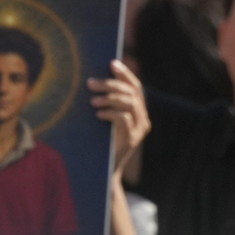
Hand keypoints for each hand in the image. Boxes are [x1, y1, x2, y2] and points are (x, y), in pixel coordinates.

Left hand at [88, 59, 149, 174]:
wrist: (106, 171)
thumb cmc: (103, 143)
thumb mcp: (107, 121)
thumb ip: (108, 105)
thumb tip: (94, 82)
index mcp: (139, 112)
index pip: (136, 87)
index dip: (125, 73)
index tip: (112, 63)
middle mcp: (144, 119)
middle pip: (131, 92)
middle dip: (110, 84)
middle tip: (90, 83)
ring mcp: (140, 129)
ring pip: (129, 103)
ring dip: (109, 98)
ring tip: (92, 100)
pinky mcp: (133, 139)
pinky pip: (124, 119)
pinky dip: (110, 112)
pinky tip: (98, 114)